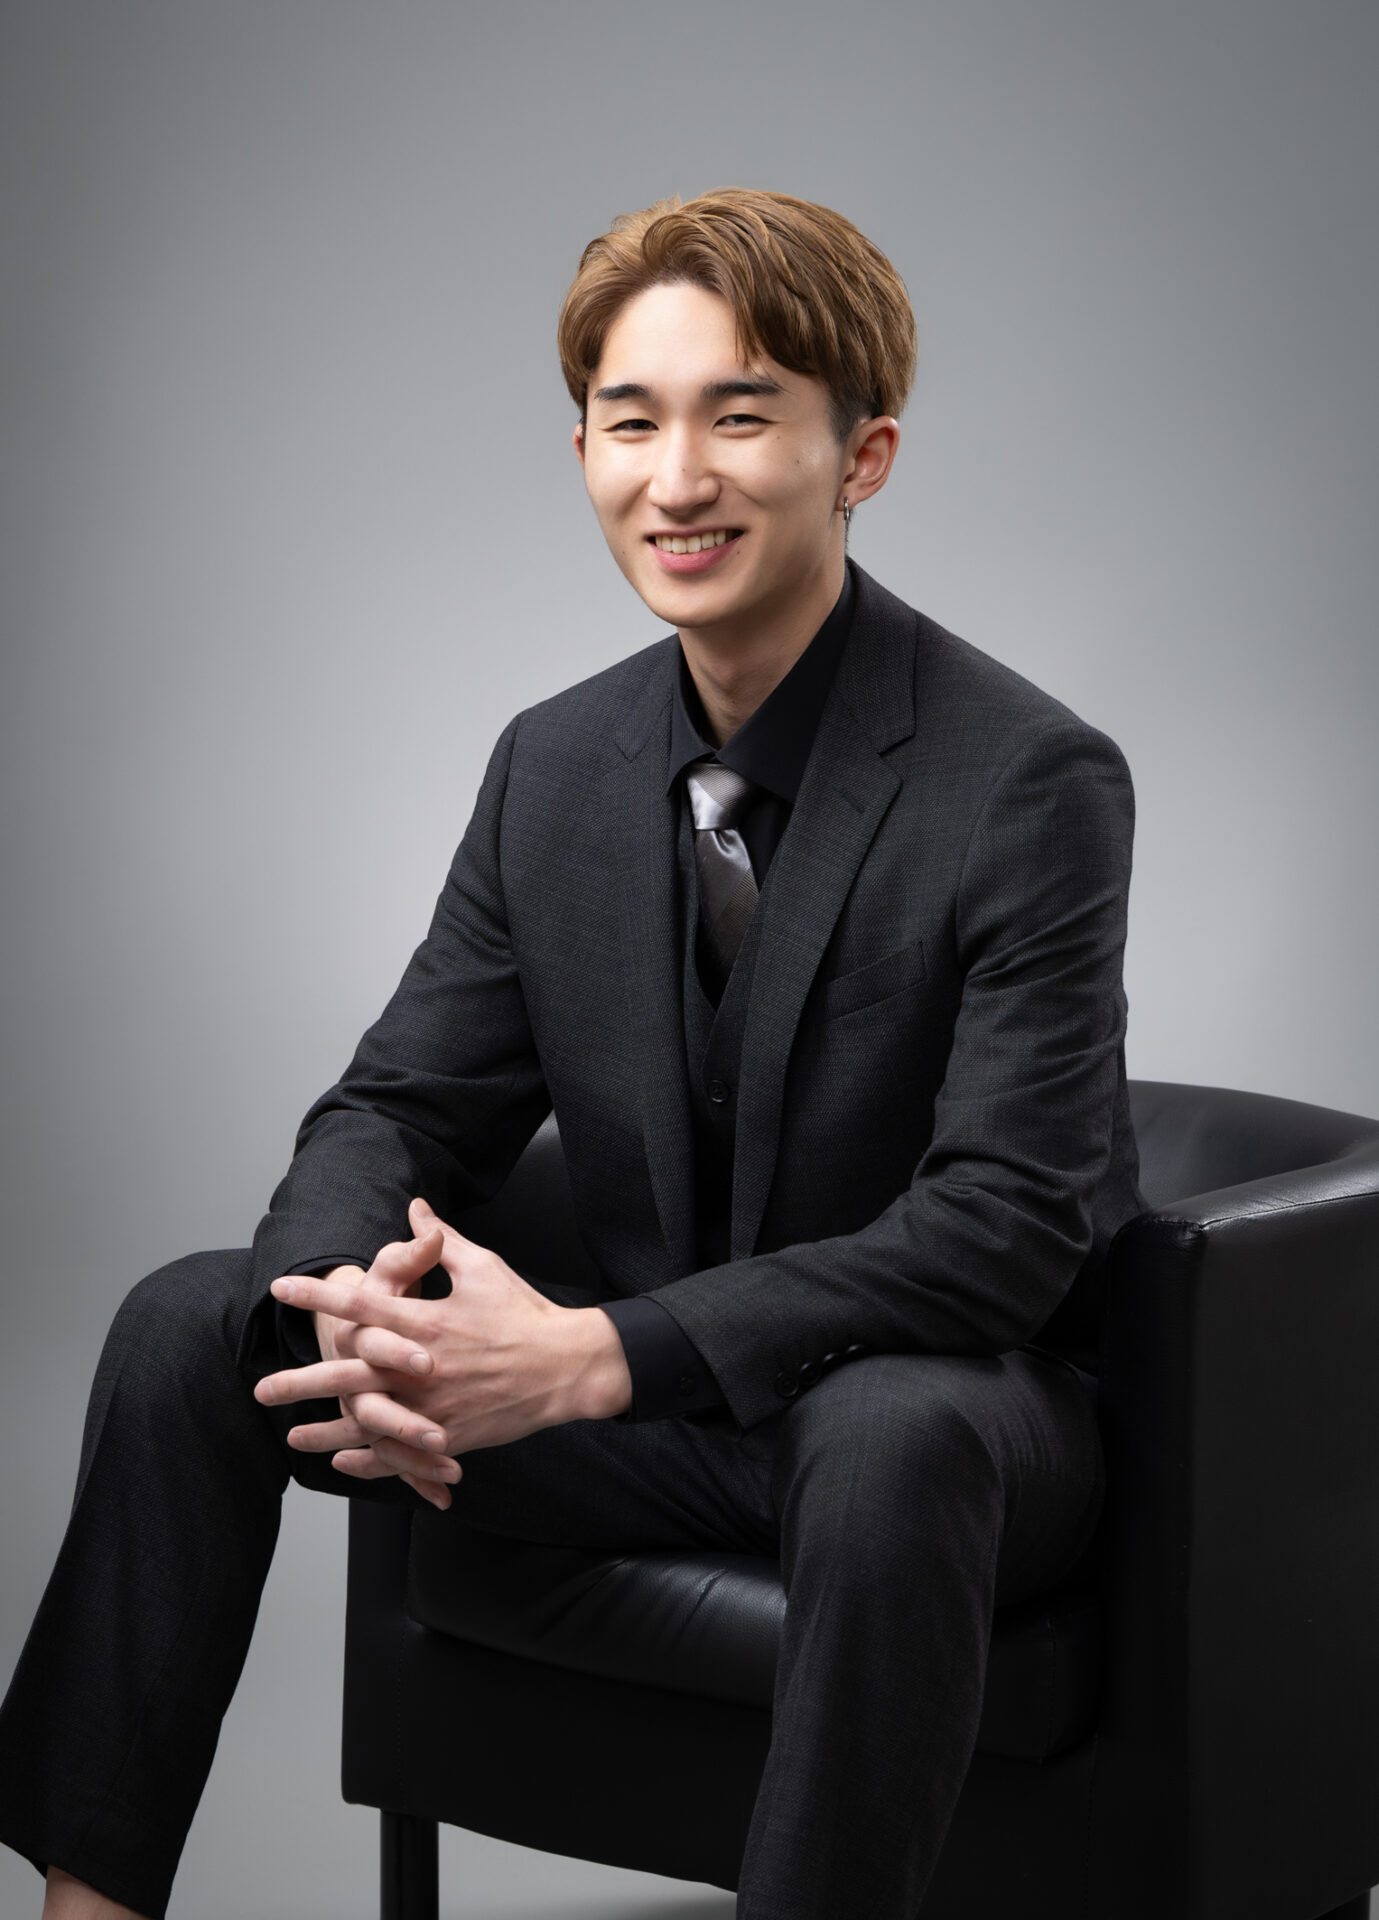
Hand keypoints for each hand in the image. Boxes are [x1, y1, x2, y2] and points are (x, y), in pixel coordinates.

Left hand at [255, 1197, 631, 1493]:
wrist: (568, 1367)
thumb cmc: (525, 1313)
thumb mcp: (484, 1268)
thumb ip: (442, 1240)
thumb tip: (415, 1209)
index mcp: (429, 1321)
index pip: (363, 1305)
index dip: (318, 1295)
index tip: (281, 1288)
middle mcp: (424, 1367)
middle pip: (350, 1375)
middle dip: (302, 1382)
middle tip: (262, 1389)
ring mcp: (436, 1407)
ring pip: (370, 1423)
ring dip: (327, 1432)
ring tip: (290, 1438)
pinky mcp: (452, 1436)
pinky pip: (402, 1453)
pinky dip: (372, 1460)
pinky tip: (344, 1460)